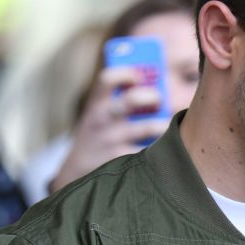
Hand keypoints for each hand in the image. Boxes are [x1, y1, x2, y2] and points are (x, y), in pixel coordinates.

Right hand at [51, 65, 167, 191]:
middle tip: (160, 100)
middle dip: (151, 96)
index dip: (126, 73)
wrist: (76, 170)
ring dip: (162, 125)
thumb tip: (158, 90)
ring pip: (145, 128)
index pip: (108, 79)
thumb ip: (120, 100)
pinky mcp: (119, 160)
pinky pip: (145, 151)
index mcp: (97, 103)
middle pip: (131, 100)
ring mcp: (111, 140)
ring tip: (168, 125)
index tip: (139, 77)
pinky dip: (159, 148)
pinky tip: (165, 147)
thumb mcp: (99, 115)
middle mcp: (103, 118)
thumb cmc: (99, 135)